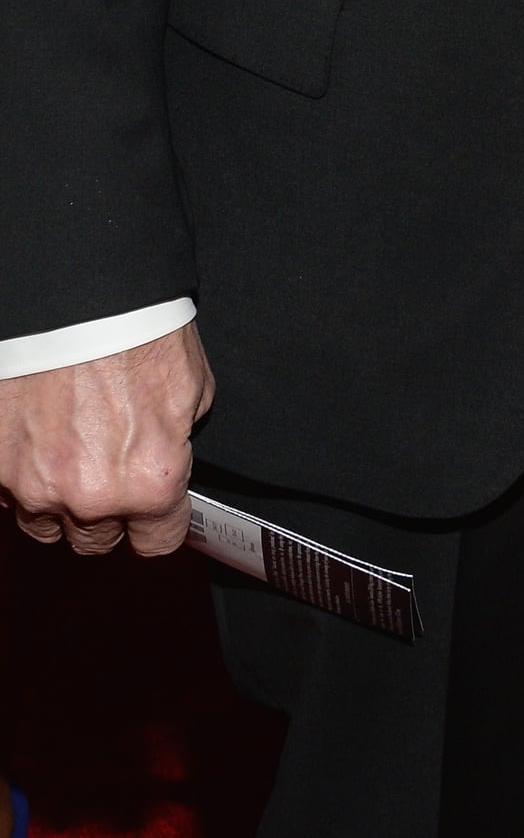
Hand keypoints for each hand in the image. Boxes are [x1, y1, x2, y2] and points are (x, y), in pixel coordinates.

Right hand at [0, 326, 214, 556]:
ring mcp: (33, 484)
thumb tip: (170, 460)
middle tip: (111, 472)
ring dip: (60, 500)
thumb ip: (178, 441)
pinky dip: (24, 475)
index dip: (161, 523)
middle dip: (108, 513)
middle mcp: (90, 496)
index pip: (157, 542)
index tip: (158, 512)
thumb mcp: (191, 389)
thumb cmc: (140, 331)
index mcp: (150, 482)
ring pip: (46, 524)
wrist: (80, 294)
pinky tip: (40, 439)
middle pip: (96, 541)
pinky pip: (8, 495)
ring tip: (71, 454)